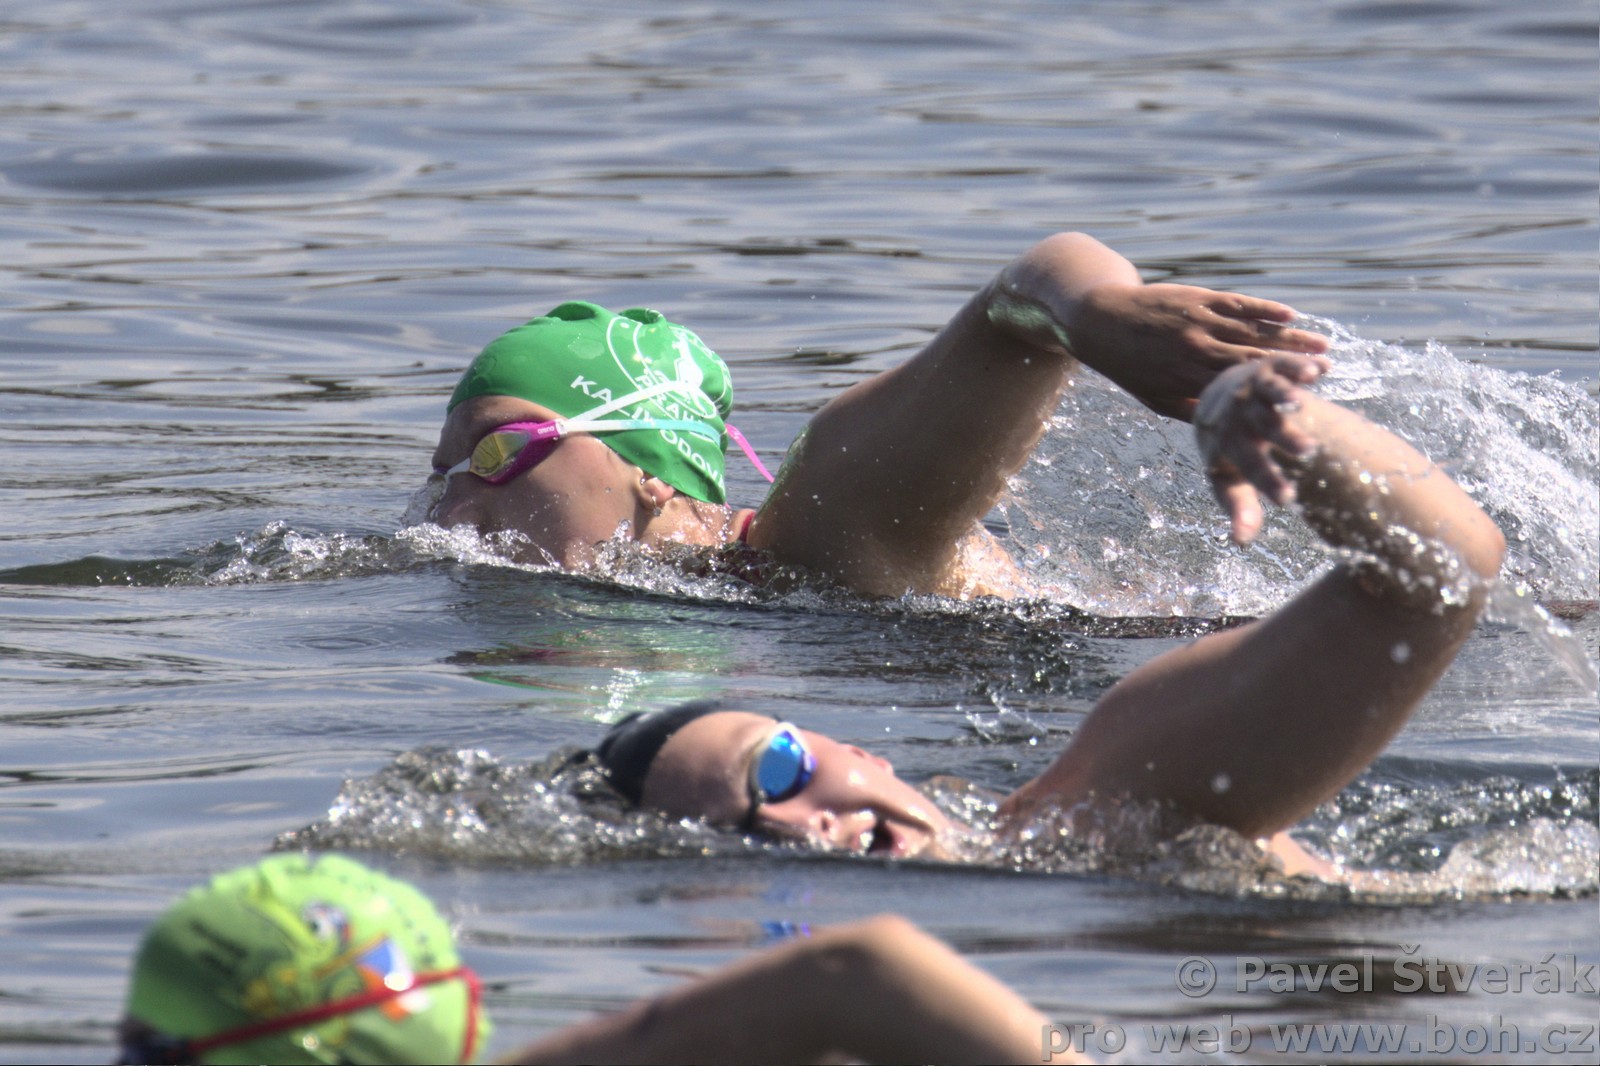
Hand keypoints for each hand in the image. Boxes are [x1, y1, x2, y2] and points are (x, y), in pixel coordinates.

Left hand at [1070, 282, 1329, 419]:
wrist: (1100, 319)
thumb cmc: (1130, 366)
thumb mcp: (1154, 398)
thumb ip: (1190, 408)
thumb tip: (1223, 428)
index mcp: (1188, 378)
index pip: (1240, 387)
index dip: (1274, 391)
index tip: (1305, 400)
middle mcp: (1198, 348)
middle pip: (1255, 358)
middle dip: (1294, 363)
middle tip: (1329, 370)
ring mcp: (1200, 320)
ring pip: (1253, 329)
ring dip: (1290, 336)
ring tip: (1323, 344)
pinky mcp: (1199, 297)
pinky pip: (1238, 303)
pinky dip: (1264, 309)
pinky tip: (1289, 315)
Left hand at [1194, 359, 1319, 543]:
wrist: (1217, 397)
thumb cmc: (1229, 449)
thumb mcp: (1229, 478)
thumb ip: (1239, 506)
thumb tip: (1241, 542)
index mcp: (1229, 446)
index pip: (1247, 466)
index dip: (1266, 481)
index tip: (1288, 499)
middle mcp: (1239, 415)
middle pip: (1261, 427)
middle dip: (1283, 437)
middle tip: (1308, 451)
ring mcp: (1253, 388)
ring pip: (1268, 391)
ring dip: (1284, 394)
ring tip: (1299, 402)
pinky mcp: (1270, 366)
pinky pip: (1284, 363)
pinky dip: (1299, 365)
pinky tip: (1322, 369)